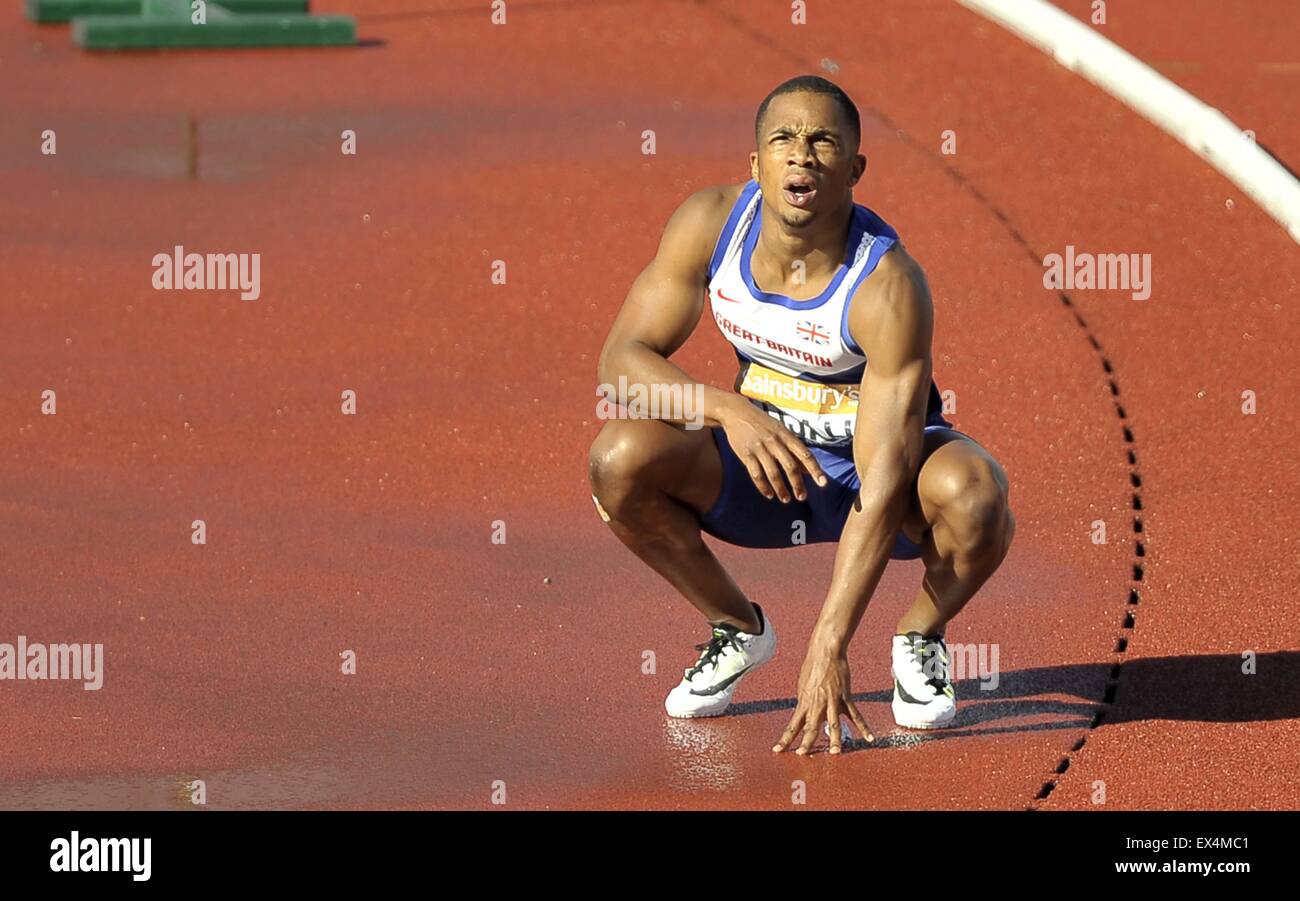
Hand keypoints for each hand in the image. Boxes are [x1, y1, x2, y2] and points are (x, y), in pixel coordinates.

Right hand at [717, 397, 827, 502]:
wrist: (736, 412)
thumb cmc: (762, 423)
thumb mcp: (781, 431)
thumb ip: (794, 449)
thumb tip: (809, 470)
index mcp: (786, 435)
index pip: (804, 454)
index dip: (815, 469)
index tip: (823, 483)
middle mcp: (774, 441)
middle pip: (790, 466)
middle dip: (797, 484)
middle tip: (802, 497)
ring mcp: (759, 448)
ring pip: (773, 473)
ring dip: (781, 489)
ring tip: (786, 499)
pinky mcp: (746, 454)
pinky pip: (756, 474)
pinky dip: (763, 487)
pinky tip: (769, 495)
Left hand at [772, 638, 874, 755]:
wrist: (825, 652)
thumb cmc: (813, 665)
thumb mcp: (803, 685)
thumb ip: (804, 700)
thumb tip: (803, 710)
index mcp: (804, 702)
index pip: (793, 725)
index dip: (785, 739)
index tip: (777, 750)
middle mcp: (816, 704)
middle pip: (810, 728)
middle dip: (806, 744)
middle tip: (802, 755)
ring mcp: (831, 701)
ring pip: (833, 725)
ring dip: (835, 740)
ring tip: (836, 753)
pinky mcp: (845, 697)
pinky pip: (855, 715)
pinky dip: (863, 727)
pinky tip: (869, 738)